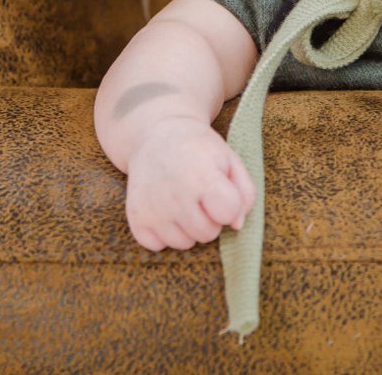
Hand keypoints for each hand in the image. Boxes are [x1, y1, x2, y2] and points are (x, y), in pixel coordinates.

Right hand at [124, 115, 256, 250]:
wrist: (155, 136)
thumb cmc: (198, 150)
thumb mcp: (229, 159)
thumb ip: (245, 192)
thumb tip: (236, 225)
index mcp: (202, 176)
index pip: (228, 213)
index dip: (230, 205)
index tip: (221, 191)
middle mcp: (175, 195)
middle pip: (208, 233)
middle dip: (209, 218)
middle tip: (200, 196)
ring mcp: (153, 209)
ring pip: (184, 243)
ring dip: (187, 228)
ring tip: (182, 201)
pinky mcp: (136, 219)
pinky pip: (158, 246)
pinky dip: (163, 233)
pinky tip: (164, 209)